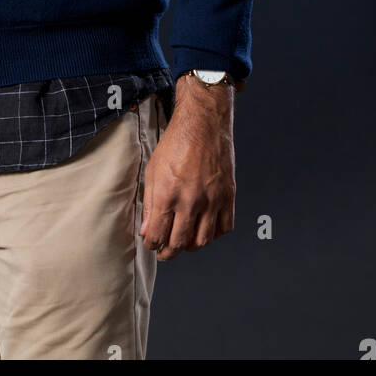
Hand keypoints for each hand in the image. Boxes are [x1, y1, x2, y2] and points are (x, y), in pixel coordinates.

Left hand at [138, 75, 234, 260]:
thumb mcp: (153, 170)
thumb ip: (150, 203)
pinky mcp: (228, 196)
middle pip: (179, 243)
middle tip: (164, 251)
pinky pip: (224, 228)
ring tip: (183, 242)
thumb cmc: (175, 143)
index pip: (157, 235)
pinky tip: (204, 228)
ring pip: (202, 241)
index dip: (151, 244)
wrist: (203, 124)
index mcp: (168, 193)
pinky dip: (214, 235)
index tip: (150, 243)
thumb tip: (146, 230)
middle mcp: (191, 201)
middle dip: (168, 252)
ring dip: (190, 246)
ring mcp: (212, 200)